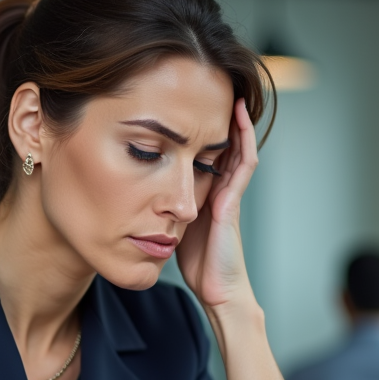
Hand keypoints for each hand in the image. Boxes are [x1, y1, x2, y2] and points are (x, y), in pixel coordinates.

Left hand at [176, 97, 257, 310]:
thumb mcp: (174, 227)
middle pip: (223, 144)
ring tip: (231, 91)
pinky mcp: (234, 201)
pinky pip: (243, 163)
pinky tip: (239, 117)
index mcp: (206, 193)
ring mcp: (230, 194)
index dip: (201, 129)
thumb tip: (135, 191)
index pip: (207, 153)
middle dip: (218, 118)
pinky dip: (244, 139)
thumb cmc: (198, 265)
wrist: (217, 290)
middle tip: (213, 89)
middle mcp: (220, 189)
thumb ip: (164, 207)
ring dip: (235, 120)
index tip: (188, 105)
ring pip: (237, 148)